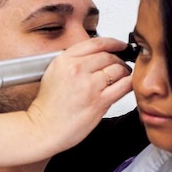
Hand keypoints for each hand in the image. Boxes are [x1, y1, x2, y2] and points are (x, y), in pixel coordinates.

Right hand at [26, 37, 132, 154]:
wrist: (43, 128)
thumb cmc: (48, 106)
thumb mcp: (54, 73)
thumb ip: (74, 62)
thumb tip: (97, 57)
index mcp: (64, 60)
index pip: (96, 43)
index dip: (113, 43)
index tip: (120, 46)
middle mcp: (77, 69)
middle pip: (108, 56)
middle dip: (119, 60)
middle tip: (122, 65)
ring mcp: (89, 85)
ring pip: (118, 69)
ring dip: (124, 72)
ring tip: (123, 77)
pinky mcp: (99, 101)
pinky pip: (123, 86)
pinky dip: (129, 83)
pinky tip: (126, 85)